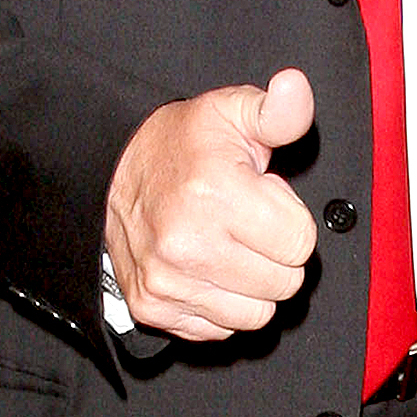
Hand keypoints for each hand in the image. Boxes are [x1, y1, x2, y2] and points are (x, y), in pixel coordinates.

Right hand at [104, 68, 318, 341]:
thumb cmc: (188, 142)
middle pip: (284, 283)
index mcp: (216, 193)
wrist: (115, 169)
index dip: (291, 217)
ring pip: (256, 315)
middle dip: (278, 253)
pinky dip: (223, 304)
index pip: (300, 243)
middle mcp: (187, 245)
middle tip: (250, 222)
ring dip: (254, 284)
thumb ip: (281, 110)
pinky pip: (219, 330)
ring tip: (232, 244)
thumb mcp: (237, 110)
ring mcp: (166, 282)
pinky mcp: (151, 308)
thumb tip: (295, 86)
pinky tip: (210, 267)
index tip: (265, 198)